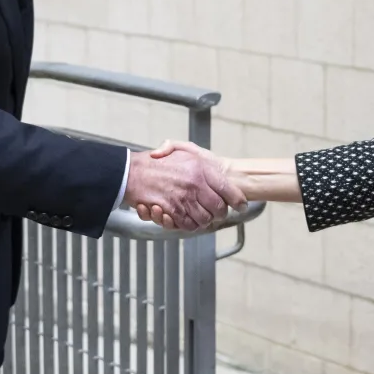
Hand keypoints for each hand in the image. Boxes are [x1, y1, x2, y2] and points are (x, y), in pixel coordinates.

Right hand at [123, 140, 245, 231]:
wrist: (132, 172)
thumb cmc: (156, 162)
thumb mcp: (178, 148)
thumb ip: (196, 154)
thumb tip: (217, 171)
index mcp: (200, 168)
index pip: (229, 189)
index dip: (238, 200)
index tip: (241, 206)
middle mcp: (195, 183)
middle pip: (219, 208)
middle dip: (220, 213)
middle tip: (217, 213)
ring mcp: (184, 198)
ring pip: (205, 219)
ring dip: (204, 220)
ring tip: (199, 214)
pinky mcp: (172, 210)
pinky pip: (188, 225)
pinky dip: (189, 225)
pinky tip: (185, 218)